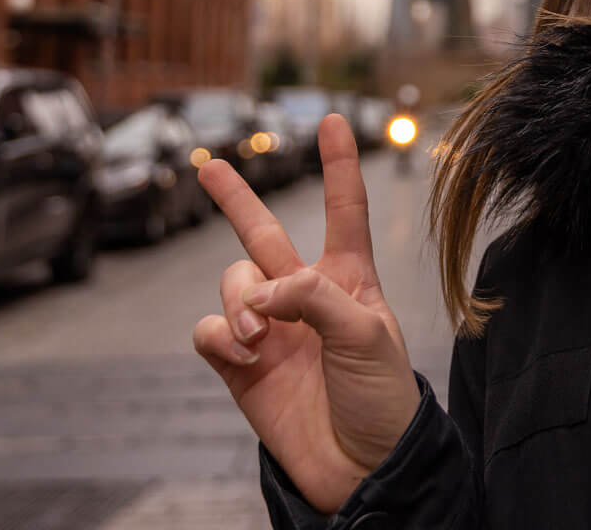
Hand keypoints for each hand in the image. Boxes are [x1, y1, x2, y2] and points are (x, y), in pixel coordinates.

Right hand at [192, 113, 420, 513]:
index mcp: (349, 279)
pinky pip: (211, 329)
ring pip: (233, 282)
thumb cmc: (382, 400)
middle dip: (235, 199)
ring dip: (241, 300)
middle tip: (208, 163)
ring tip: (260, 336)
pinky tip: (242, 352)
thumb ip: (314, 297)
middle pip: (264, 234)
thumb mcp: (366, 336)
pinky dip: (220, 334)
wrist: (362, 470)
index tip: (335, 121)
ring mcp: (271, 330)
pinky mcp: (241, 366)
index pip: (345, 211)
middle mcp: (306, 297)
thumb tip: (261, 289)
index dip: (340, 165)